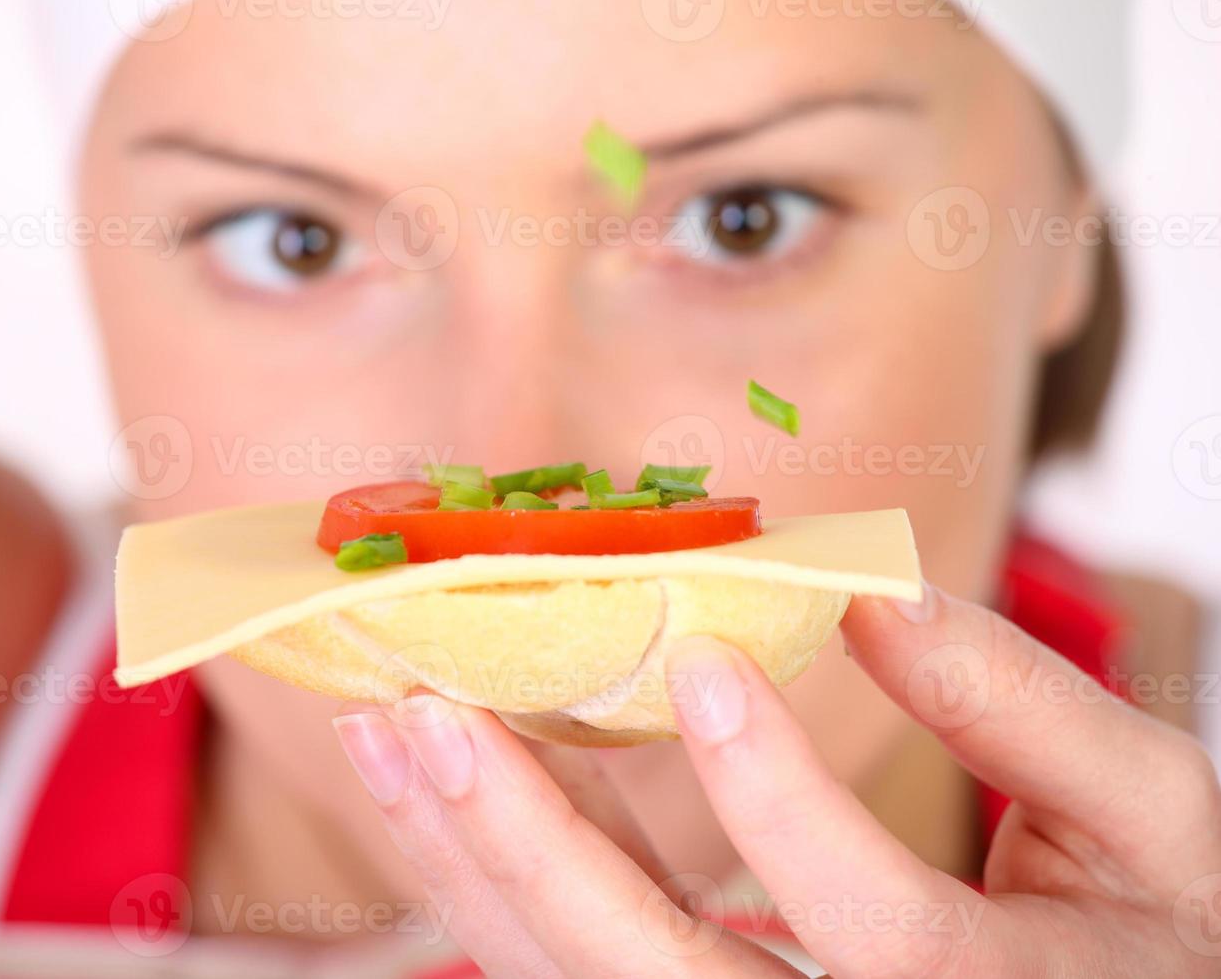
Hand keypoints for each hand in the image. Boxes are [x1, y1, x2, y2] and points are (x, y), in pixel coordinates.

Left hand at [332, 584, 1220, 976]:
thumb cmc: (1154, 928)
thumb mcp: (1152, 820)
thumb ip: (1031, 714)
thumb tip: (879, 596)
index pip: (878, 932)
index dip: (786, 802)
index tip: (706, 658)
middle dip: (537, 853)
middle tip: (433, 713)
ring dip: (477, 863)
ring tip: (391, 731)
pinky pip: (582, 971)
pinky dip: (501, 878)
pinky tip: (445, 783)